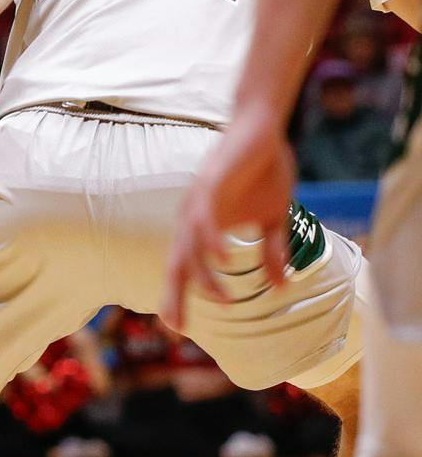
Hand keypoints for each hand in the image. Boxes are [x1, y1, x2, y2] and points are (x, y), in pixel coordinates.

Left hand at [162, 113, 295, 329]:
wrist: (262, 128)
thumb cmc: (264, 171)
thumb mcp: (273, 218)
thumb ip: (272, 251)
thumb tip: (282, 287)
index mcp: (202, 228)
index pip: (185, 267)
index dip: (179, 296)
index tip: (178, 328)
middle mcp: (193, 218)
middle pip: (177, 263)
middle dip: (174, 295)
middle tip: (176, 327)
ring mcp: (199, 201)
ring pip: (191, 245)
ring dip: (204, 273)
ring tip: (221, 299)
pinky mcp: (211, 183)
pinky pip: (206, 216)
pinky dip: (211, 238)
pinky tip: (221, 258)